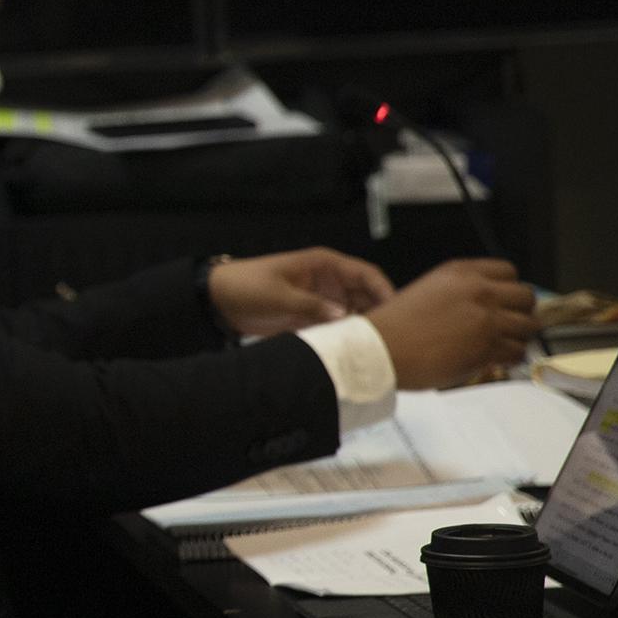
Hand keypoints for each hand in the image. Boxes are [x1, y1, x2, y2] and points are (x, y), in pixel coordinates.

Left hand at [207, 247, 395, 336]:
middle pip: (365, 296)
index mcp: (324, 265)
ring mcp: (320, 301)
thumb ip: (311, 306)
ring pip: (353, 314)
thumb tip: (343, 316)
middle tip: (389, 336)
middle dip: (378, 313)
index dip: (384, 289)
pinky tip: (351, 352)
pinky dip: (343, 337)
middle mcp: (328, 282)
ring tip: (373, 348)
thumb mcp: (279, 295)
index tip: (398, 309)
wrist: (220, 301)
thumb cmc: (246, 285)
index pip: (365, 274)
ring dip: (361, 328)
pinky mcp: (310, 319)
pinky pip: (335, 327)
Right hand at [364, 259, 536, 389]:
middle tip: (511, 323)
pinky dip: (511, 357)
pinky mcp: (487, 347)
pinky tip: (499, 358)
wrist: (383, 349)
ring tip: (505, 344)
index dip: (510, 288)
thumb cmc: (396, 326)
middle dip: (521, 311)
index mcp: (462, 273)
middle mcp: (479, 292)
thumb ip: (461, 291)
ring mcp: (486, 319)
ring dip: (518, 336)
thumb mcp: (429, 289)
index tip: (506, 300)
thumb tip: (484, 305)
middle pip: (525, 297)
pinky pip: (517, 352)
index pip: (509, 271)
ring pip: (527, 326)